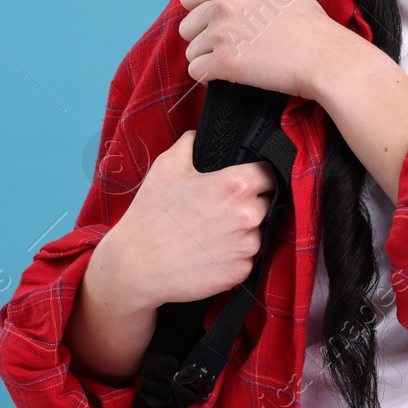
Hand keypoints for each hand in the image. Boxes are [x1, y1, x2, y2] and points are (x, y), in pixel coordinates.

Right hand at [103, 129, 278, 308]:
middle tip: (221, 208)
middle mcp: (248, 215)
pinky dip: (235, 255)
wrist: (137, 266)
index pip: (271, 173)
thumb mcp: (166, 166)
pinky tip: (211, 251)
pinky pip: (248, 258)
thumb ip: (191, 143)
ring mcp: (247, 247)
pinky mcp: (241, 272)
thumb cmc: (151, 215)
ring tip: (212, 232)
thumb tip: (200, 135)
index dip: (260, 174)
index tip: (247, 180)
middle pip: (268, 202)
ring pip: (259, 232)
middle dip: (251, 203)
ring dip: (244, 230)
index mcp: (236, 185)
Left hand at [176, 0, 341, 100]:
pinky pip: (196, 72)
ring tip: (237, 61)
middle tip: (232, 46)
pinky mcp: (224, 62)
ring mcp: (222, 33)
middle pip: (187, 27)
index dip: (200, 14)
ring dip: (209, 59)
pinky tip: (229, 75)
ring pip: (191, 52)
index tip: (216, 26)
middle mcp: (223, 5)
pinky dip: (209, 78)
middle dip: (204, 39)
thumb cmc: (309, 24)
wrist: (324, 56)